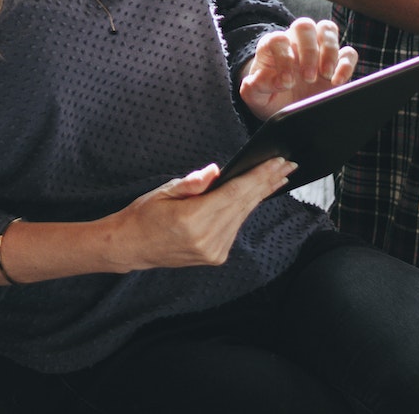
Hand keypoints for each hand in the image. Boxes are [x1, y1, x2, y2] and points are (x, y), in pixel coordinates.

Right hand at [105, 157, 296, 269]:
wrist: (131, 246)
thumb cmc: (144, 215)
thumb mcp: (164, 191)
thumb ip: (193, 183)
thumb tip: (217, 172)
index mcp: (193, 220)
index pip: (235, 193)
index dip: (259, 176)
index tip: (277, 162)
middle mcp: (207, 239)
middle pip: (245, 204)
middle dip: (267, 182)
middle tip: (287, 165)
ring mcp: (214, 250)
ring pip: (243, 215)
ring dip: (260, 195)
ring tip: (277, 177)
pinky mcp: (216, 256)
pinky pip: (235, 226)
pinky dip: (245, 209)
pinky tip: (255, 195)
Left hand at [241, 17, 358, 119]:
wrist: (287, 108)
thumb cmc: (270, 98)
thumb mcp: (256, 97)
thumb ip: (253, 88)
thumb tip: (261, 80)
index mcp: (273, 47)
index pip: (278, 39)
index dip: (283, 58)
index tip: (287, 82)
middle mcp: (296, 43)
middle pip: (304, 25)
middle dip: (308, 50)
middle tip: (308, 77)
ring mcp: (318, 50)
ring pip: (327, 29)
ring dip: (329, 51)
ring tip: (325, 75)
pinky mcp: (337, 63)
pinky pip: (348, 52)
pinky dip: (346, 64)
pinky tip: (338, 82)